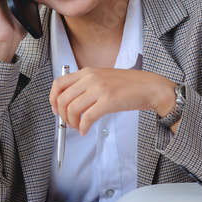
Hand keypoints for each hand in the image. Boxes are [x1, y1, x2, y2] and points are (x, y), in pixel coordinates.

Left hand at [49, 68, 175, 134]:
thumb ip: (86, 86)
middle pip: (62, 99)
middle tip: (68, 123)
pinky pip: (87, 118)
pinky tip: (86, 130)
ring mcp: (99, 89)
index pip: (58, 83)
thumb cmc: (128, 85)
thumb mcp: (102, 78)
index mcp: (87, 71)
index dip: (52, 98)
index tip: (55, 109)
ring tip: (78, 127)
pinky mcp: (108, 101)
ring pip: (72, 109)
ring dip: (72, 123)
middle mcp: (90, 78)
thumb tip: (70, 102)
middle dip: (62, 115)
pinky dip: (83, 127)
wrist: (148, 87)